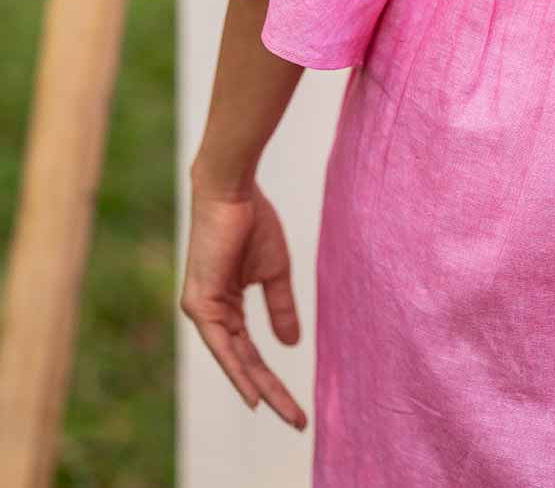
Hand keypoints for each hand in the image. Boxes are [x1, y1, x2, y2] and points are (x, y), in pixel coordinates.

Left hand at [180, 177, 306, 429]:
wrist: (232, 191)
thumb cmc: (253, 222)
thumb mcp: (275, 272)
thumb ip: (280, 308)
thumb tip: (291, 344)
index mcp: (226, 306)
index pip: (252, 354)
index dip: (275, 380)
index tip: (297, 406)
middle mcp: (211, 314)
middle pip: (245, 364)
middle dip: (272, 392)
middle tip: (296, 420)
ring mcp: (202, 310)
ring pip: (234, 361)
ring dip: (260, 388)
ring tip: (284, 413)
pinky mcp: (199, 303)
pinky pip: (221, 346)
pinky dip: (237, 371)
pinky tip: (252, 394)